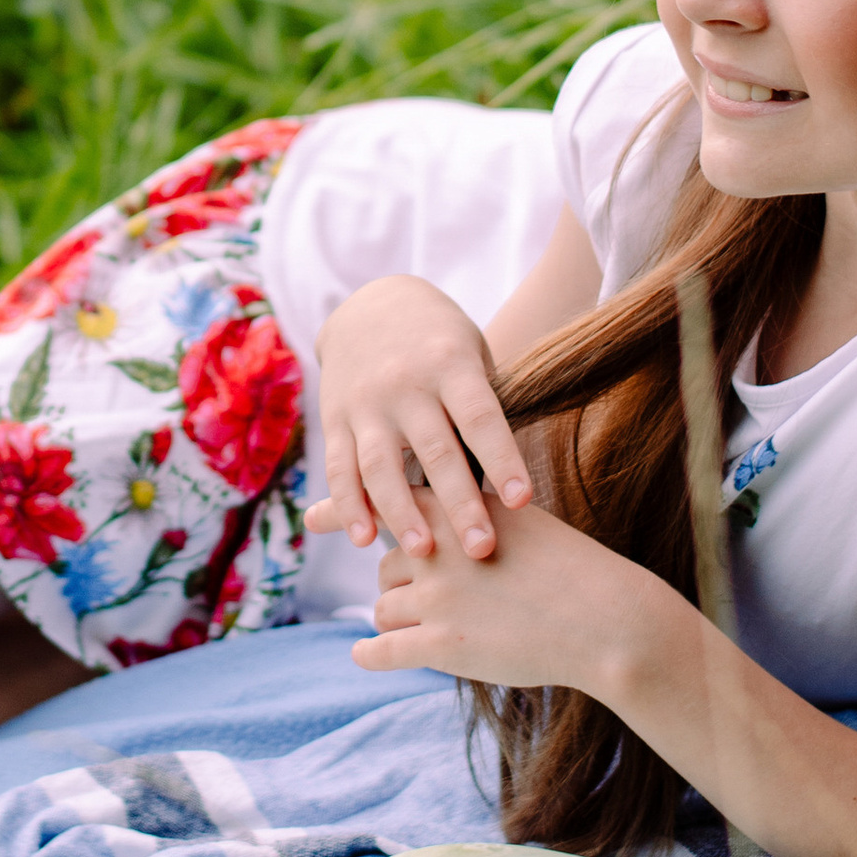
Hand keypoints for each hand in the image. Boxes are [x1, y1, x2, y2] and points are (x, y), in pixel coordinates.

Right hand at [309, 274, 532, 556]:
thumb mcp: (471, 353)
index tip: (521, 501)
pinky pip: (340, 467)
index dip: (502, 459)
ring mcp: (367, 402)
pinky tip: (365, 539)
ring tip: (425, 552)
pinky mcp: (336, 418)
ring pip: (382, 465)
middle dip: (459, 503)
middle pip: (436, 450)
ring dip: (402, 512)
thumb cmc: (442, 343)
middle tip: (481, 550)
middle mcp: (407, 383)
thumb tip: (506, 477)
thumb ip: (484, 408)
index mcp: (451, 364)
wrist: (372, 304)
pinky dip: (350, 505)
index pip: (480, 417)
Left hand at [349, 502, 622, 690]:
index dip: (345, 510)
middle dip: (403, 583)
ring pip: (384, 608)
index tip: (311, 514)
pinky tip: (361, 655)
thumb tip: (423, 523)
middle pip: (386, 566)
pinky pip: (383, 649)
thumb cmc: (566, 569)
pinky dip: (369, 653)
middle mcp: (438, 547)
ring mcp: (437, 597)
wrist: (603, 618)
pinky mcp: (441, 645)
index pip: (387, 504)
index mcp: (457, 509)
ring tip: (436, 628)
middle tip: (438, 598)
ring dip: (399, 620)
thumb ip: (466, 515)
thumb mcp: (514, 519)